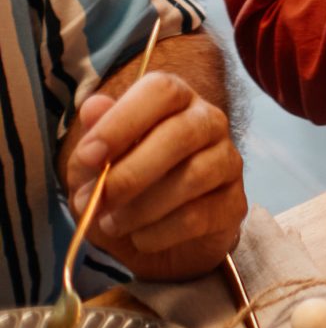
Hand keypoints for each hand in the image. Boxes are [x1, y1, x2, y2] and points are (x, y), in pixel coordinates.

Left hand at [63, 71, 246, 275]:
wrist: (154, 237)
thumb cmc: (123, 188)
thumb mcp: (95, 164)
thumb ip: (94, 137)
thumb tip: (93, 107)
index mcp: (175, 101)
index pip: (161, 91)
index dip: (123, 121)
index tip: (88, 156)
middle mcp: (209, 123)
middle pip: (182, 133)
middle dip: (131, 173)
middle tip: (96, 200)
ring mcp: (228, 162)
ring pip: (193, 177)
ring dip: (141, 208)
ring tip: (111, 224)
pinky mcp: (235, 203)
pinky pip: (199, 216)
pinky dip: (159, 233)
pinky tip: (140, 237)